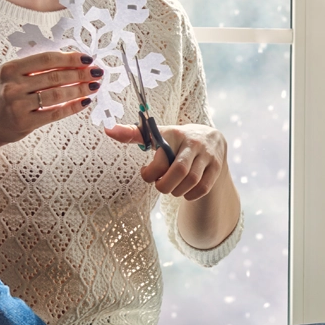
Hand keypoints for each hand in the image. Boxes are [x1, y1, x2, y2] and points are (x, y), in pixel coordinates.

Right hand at [0, 51, 102, 147]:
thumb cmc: (5, 96)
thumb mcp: (13, 77)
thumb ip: (37, 69)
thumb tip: (74, 61)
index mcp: (10, 69)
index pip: (47, 59)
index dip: (70, 58)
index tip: (88, 58)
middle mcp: (12, 86)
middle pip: (55, 77)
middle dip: (81, 74)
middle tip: (98, 73)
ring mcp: (17, 105)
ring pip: (57, 95)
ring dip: (80, 90)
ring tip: (94, 86)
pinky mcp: (25, 123)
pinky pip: (55, 113)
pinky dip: (73, 107)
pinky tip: (85, 102)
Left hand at [105, 123, 226, 200]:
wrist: (211, 138)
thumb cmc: (176, 140)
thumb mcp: (158, 134)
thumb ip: (133, 133)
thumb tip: (108, 130)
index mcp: (174, 134)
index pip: (161, 155)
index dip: (150, 172)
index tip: (144, 172)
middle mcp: (193, 143)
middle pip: (179, 170)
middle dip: (165, 185)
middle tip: (159, 185)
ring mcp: (207, 155)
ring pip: (192, 181)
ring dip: (177, 191)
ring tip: (171, 188)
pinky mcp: (216, 167)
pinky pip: (203, 187)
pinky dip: (191, 195)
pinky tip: (184, 192)